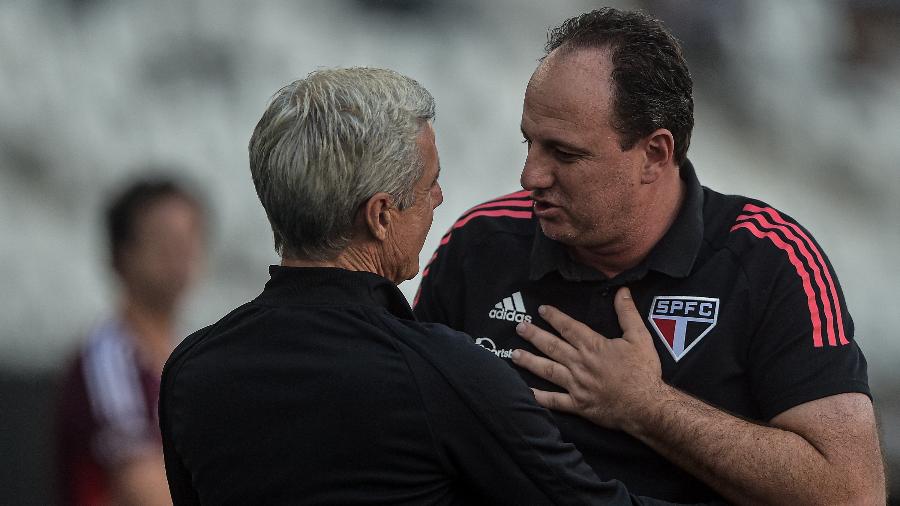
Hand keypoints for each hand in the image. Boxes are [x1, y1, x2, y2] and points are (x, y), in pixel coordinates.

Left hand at [511, 287, 665, 431]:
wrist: (646, 405)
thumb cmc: (643, 371)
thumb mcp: (639, 337)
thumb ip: (627, 313)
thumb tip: (622, 291)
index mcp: (593, 346)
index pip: (568, 327)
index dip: (554, 317)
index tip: (541, 310)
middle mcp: (580, 364)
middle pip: (552, 346)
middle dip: (534, 335)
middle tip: (519, 327)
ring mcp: (576, 385)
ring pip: (548, 370)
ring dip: (530, 361)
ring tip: (514, 354)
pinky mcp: (578, 405)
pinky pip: (554, 401)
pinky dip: (539, 397)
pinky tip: (526, 391)